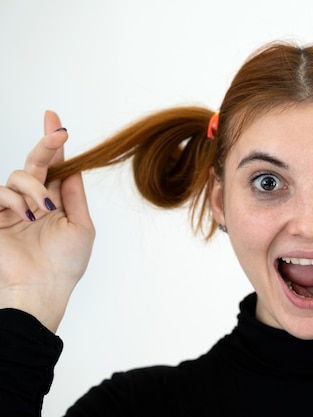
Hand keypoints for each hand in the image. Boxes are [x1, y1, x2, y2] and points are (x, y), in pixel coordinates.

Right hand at [0, 111, 94, 332]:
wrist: (42, 286)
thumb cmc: (66, 263)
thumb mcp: (81, 225)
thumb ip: (74, 194)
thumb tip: (74, 167)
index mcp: (56, 202)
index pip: (55, 167)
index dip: (54, 144)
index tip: (55, 119)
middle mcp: (33, 200)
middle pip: (36, 162)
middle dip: (47, 144)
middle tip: (58, 131)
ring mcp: (12, 207)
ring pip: (19, 175)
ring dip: (34, 188)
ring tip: (42, 211)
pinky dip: (15, 199)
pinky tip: (26, 215)